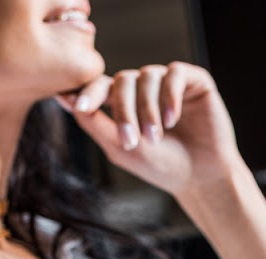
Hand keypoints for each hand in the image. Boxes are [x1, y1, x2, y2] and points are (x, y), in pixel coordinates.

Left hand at [57, 62, 244, 200]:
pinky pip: (174, 73)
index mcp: (124, 102)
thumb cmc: (161, 166)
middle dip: (124, 110)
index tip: (79, 106)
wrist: (202, 177)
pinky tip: (173, 120)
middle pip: (122, 81)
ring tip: (156, 137)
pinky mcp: (194, 80)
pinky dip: (170, 96)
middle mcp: (145, 88)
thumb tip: (64, 98)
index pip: (101, 86)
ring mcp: (168, 82)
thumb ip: (93, 122)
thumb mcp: (120, 147)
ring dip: (148, 108)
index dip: (88, 92)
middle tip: (132, 141)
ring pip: (147, 76)